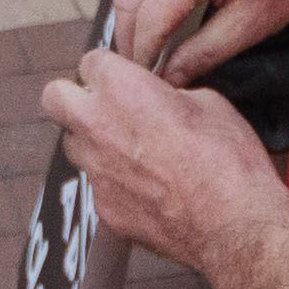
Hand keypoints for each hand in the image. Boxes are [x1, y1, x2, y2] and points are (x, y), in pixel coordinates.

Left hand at [43, 49, 288, 288]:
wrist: (233, 226)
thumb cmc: (228, 161)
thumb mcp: (209, 103)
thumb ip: (170, 95)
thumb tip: (162, 101)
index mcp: (123, 89)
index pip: (91, 61)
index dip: (111, 69)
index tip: (126, 78)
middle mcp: (97, 126)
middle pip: (54, 97)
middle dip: (73, 97)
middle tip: (106, 106)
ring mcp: (95, 171)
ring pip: (73, 144)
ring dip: (93, 141)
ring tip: (132, 151)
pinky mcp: (103, 209)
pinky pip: (98, 185)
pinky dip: (115, 183)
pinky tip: (149, 191)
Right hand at [109, 0, 288, 85]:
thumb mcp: (251, 25)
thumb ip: (204, 53)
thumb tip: (169, 80)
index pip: (149, 18)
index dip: (143, 55)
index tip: (147, 84)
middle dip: (129, 39)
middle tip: (142, 73)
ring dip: (129, 17)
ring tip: (145, 50)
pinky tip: (153, 20)